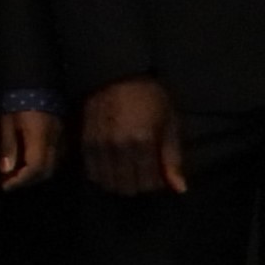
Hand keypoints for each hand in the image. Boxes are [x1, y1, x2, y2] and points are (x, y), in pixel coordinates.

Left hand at [0, 107, 62, 190]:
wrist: (37, 83)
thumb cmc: (18, 102)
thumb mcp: (8, 123)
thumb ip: (9, 147)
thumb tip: (5, 170)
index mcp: (40, 138)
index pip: (35, 168)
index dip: (20, 180)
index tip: (5, 185)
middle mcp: (55, 141)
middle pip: (46, 172)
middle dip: (28, 181)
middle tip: (11, 182)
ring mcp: (62, 139)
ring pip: (53, 167)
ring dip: (37, 175)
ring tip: (19, 175)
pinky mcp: (63, 136)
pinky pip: (57, 159)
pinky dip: (44, 166)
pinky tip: (31, 164)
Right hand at [80, 77, 186, 195]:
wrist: (116, 75)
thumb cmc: (149, 97)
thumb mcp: (169, 122)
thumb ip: (173, 157)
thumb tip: (179, 189)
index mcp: (143, 141)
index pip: (149, 183)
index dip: (157, 184)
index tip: (160, 174)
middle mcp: (118, 147)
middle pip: (127, 187)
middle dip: (139, 185)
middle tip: (144, 173)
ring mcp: (99, 146)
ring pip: (108, 183)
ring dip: (120, 183)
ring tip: (129, 171)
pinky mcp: (85, 144)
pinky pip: (92, 174)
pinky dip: (104, 176)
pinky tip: (113, 167)